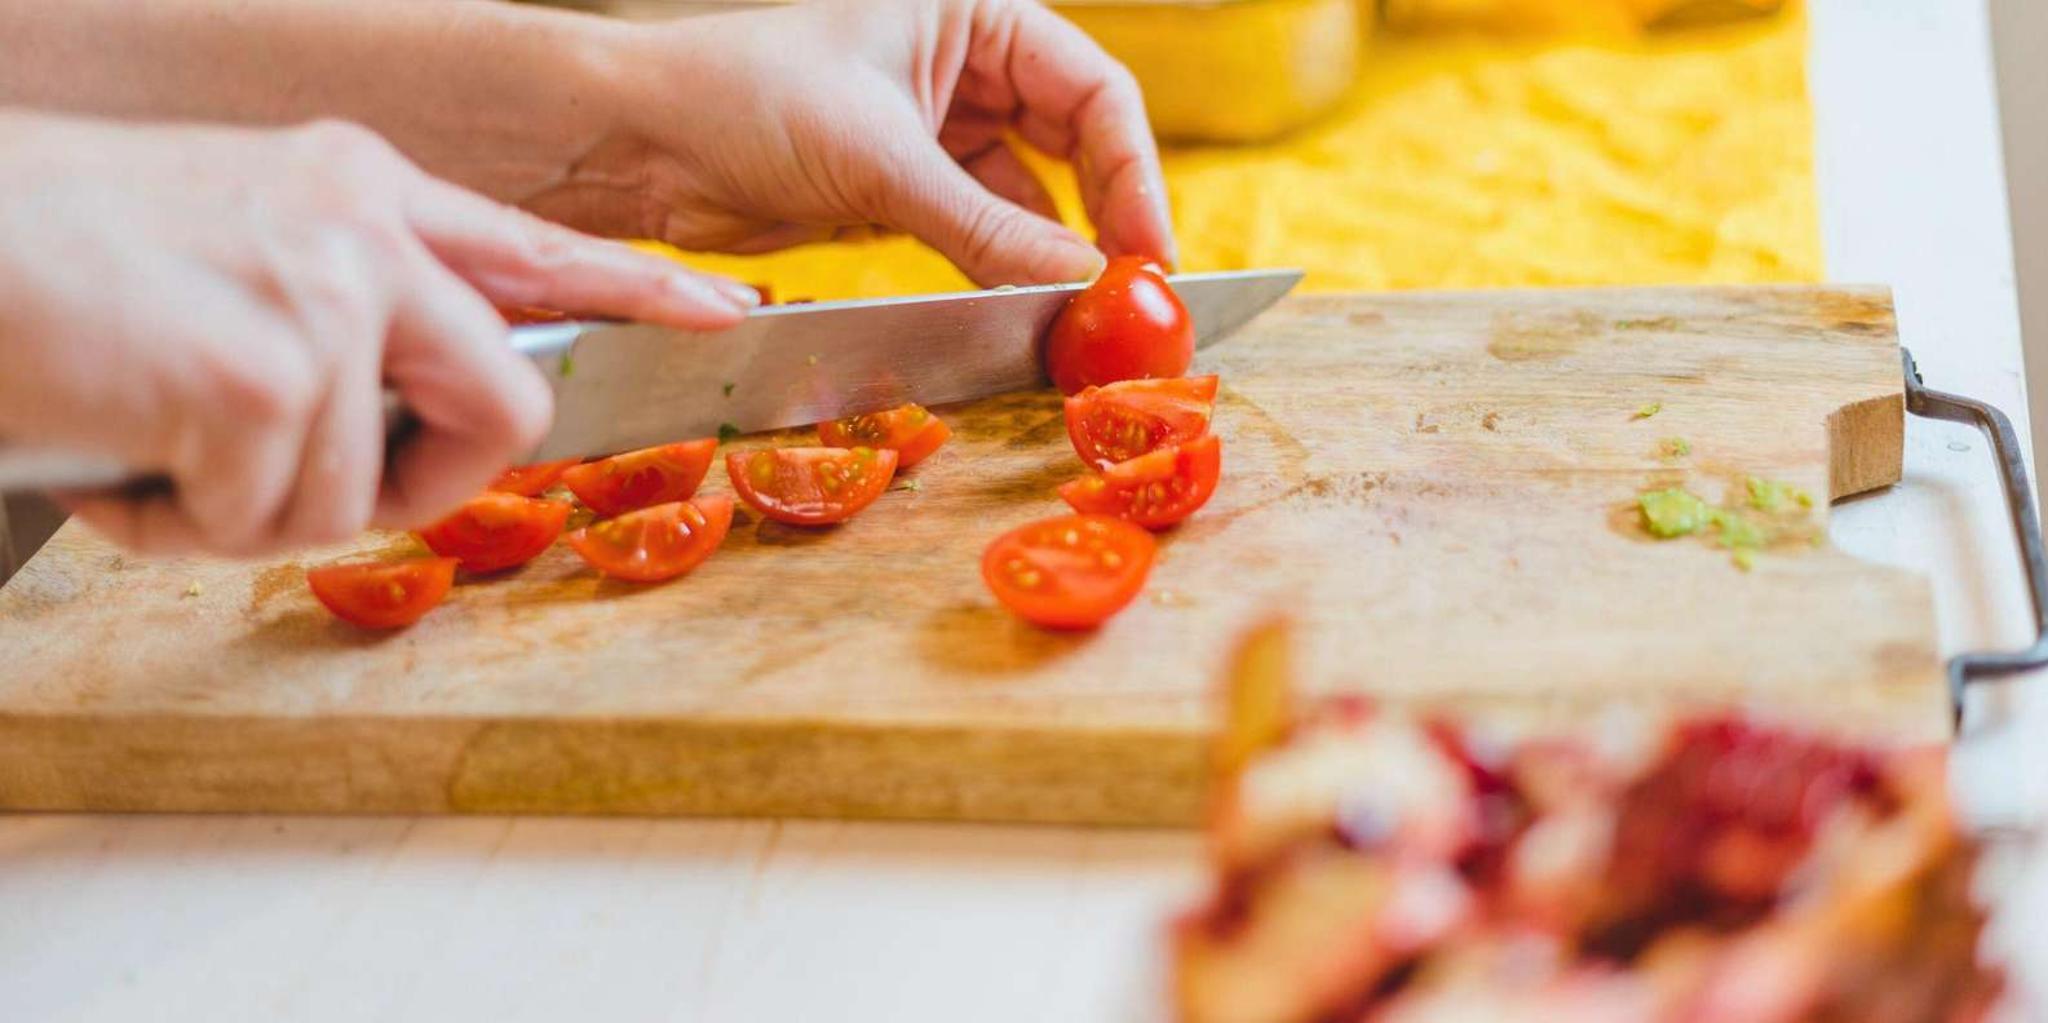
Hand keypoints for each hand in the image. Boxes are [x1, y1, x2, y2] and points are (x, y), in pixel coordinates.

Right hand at [0, 113, 758, 556]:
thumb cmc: (46, 260)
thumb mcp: (226, 249)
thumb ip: (337, 308)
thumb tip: (395, 413)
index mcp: (356, 188)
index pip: (534, 248)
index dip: (635, 292)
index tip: (720, 313)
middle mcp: (359, 224)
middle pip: (505, 398)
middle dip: (419, 483)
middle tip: (294, 485)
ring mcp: (323, 290)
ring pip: (361, 492)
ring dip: (243, 508)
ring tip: (148, 443)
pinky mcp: (266, 370)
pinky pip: (269, 520)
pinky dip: (181, 526)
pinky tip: (117, 455)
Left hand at [525, 0, 1176, 286]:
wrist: (638, 146)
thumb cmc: (742, 101)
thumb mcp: (879, 162)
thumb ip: (989, 229)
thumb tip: (1084, 282)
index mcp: (971, 9)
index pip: (1093, 89)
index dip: (1133, 173)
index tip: (1152, 252)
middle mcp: (964, 60)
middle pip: (1077, 144)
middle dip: (1106, 219)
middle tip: (1136, 296)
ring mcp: (937, 127)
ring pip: (1031, 198)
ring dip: (1054, 257)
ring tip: (1082, 318)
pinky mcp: (905, 187)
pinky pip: (981, 232)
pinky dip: (1003, 272)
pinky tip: (1025, 313)